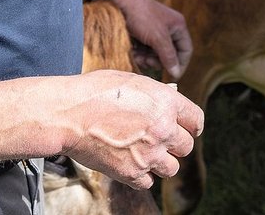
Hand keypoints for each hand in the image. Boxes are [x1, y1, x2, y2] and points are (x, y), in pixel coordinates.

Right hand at [61, 70, 203, 189]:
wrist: (68, 114)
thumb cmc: (94, 92)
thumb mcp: (132, 81)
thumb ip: (154, 95)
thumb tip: (165, 103)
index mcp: (166, 103)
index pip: (196, 120)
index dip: (191, 125)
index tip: (187, 129)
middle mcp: (163, 129)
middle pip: (186, 146)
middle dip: (175, 144)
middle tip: (161, 141)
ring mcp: (148, 153)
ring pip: (172, 168)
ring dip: (161, 163)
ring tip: (146, 154)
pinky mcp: (131, 172)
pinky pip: (148, 182)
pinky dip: (141, 176)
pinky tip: (131, 164)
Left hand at [109, 0, 192, 78]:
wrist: (119, 1)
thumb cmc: (142, 16)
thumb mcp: (158, 38)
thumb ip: (168, 56)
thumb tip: (176, 73)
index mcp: (178, 26)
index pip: (186, 50)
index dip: (180, 64)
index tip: (172, 76)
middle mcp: (168, 28)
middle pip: (169, 53)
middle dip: (158, 61)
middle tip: (148, 62)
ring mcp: (155, 30)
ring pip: (155, 53)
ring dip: (146, 58)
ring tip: (137, 57)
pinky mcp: (142, 33)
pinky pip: (145, 49)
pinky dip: (139, 53)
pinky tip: (132, 52)